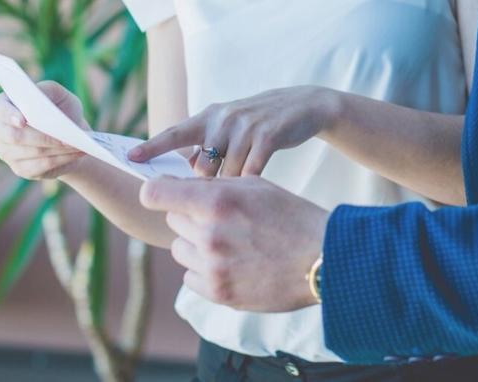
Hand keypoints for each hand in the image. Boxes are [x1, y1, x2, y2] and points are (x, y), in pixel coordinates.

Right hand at [0, 81, 88, 179]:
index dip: (8, 114)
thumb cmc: (60, 109)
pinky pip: (40, 166)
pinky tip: (77, 152)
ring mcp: (7, 152)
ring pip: (31, 152)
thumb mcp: (58, 94)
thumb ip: (47, 90)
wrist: (70, 135)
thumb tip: (39, 99)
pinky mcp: (20, 169)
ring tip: (77, 143)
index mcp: (3, 106)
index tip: (23, 120)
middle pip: (13, 136)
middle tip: (64, 137)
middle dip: (41, 137)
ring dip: (56, 148)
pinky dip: (61, 158)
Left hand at [129, 85, 339, 177]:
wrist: (302, 105)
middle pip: (202, 168)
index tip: (130, 158)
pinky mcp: (269, 135)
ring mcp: (245, 125)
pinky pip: (252, 172)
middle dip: (208, 190)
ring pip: (228, 175)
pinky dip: (253, 184)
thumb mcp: (228, 128)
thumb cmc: (258, 126)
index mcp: (208, 117)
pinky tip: (259, 191)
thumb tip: (182, 182)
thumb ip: (206, 149)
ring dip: (234, 189)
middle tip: (219, 202)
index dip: (153, 147)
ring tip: (244, 194)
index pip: (174, 134)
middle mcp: (222, 118)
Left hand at [140, 175, 328, 311]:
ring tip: (228, 242)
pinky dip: (204, 270)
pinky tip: (231, 263)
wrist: (322, 259)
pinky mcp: (219, 292)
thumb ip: (215, 186)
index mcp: (217, 201)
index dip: (155, 191)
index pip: (155, 194)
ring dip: (196, 244)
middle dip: (189, 216)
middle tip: (219, 218)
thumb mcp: (256, 186)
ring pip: (180, 249)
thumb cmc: (292, 216)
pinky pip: (190, 277)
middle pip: (172, 220)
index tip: (163, 193)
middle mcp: (209, 233)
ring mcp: (213, 266)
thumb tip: (179, 185)